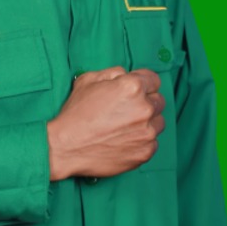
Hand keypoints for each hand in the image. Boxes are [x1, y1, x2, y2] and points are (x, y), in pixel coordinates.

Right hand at [47, 66, 164, 180]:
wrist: (67, 146)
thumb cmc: (76, 112)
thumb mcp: (89, 79)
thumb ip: (113, 73)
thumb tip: (126, 75)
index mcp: (132, 87)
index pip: (154, 79)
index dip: (143, 82)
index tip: (136, 89)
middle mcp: (144, 109)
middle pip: (159, 101)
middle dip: (146, 101)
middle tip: (127, 108)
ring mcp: (147, 133)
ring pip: (158, 122)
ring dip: (147, 121)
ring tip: (126, 125)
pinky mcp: (145, 152)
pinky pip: (153, 142)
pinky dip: (142, 140)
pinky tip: (124, 139)